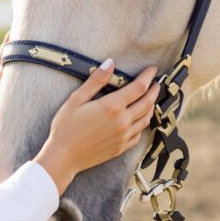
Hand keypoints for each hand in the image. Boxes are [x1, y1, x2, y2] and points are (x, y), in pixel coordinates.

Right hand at [34, 61, 159, 195]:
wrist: (63, 157)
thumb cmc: (65, 127)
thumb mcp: (76, 99)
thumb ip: (95, 81)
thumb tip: (110, 63)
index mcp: (112, 106)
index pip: (139, 87)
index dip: (148, 76)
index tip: (152, 69)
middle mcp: (122, 121)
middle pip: (147, 103)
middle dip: (154, 91)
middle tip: (156, 83)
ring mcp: (123, 136)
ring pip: (146, 119)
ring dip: (151, 107)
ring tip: (150, 99)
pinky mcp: (121, 148)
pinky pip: (139, 134)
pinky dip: (143, 124)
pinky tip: (139, 120)